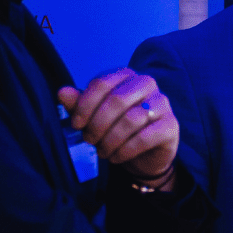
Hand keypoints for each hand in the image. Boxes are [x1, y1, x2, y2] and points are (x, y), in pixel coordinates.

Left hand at [58, 68, 179, 189]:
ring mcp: (162, 103)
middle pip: (117, 100)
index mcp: (126, 75)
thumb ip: (78, 104)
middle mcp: (147, 84)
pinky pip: (145, 138)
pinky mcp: (171, 126)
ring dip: (110, 140)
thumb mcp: (94, 116)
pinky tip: (116, 157)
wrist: (144, 155)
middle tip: (89, 140)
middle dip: (98, 124)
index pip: (102, 83)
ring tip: (102, 151)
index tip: (76, 124)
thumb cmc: (116, 129)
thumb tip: (61, 92)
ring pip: (131, 120)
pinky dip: (125, 150)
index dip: (84, 105)